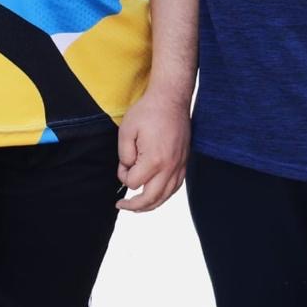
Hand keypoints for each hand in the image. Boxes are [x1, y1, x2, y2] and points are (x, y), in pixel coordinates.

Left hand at [115, 89, 189, 211]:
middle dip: (134, 205)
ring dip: (151, 205)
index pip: (134, 183)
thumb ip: (124, 155)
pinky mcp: (185, 162)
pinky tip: (156, 195)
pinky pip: (176, 187)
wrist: (171, 99)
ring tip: (138, 207)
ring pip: (166, 196)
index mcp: (154, 160)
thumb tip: (128, 171)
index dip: (123, 175)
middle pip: (151, 198)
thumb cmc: (148, 112)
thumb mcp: (126, 130)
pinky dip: (165, 195)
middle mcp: (170, 167)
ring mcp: (179, 166)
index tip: (123, 163)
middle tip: (122, 205)